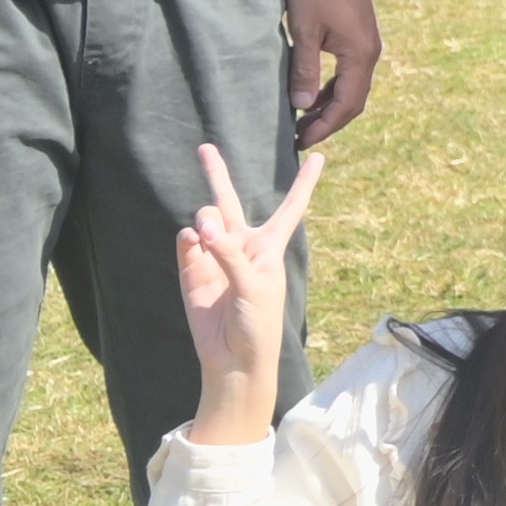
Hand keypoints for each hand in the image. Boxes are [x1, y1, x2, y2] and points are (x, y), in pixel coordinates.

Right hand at [171, 139, 324, 428]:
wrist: (234, 357)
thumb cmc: (258, 323)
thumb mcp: (254, 285)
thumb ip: (229, 253)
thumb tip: (202, 224)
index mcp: (270, 246)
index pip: (291, 208)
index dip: (304, 183)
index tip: (319, 156)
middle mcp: (241, 245)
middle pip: (229, 202)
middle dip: (217, 174)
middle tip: (205, 147)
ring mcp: (213, 256)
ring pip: (205, 219)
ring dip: (206, 219)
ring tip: (206, 233)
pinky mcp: (191, 269)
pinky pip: (186, 242)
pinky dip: (189, 240)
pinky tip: (193, 241)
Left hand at [284, 0, 381, 143]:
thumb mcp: (305, 28)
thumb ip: (305, 68)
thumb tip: (302, 105)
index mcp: (360, 56)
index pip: (346, 104)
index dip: (324, 126)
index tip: (300, 141)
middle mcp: (369, 56)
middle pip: (353, 103)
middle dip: (328, 123)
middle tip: (299, 139)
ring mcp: (367, 49)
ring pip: (351, 91)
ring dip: (329, 109)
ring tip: (302, 122)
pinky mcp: (359, 41)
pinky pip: (349, 77)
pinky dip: (332, 92)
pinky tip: (312, 96)